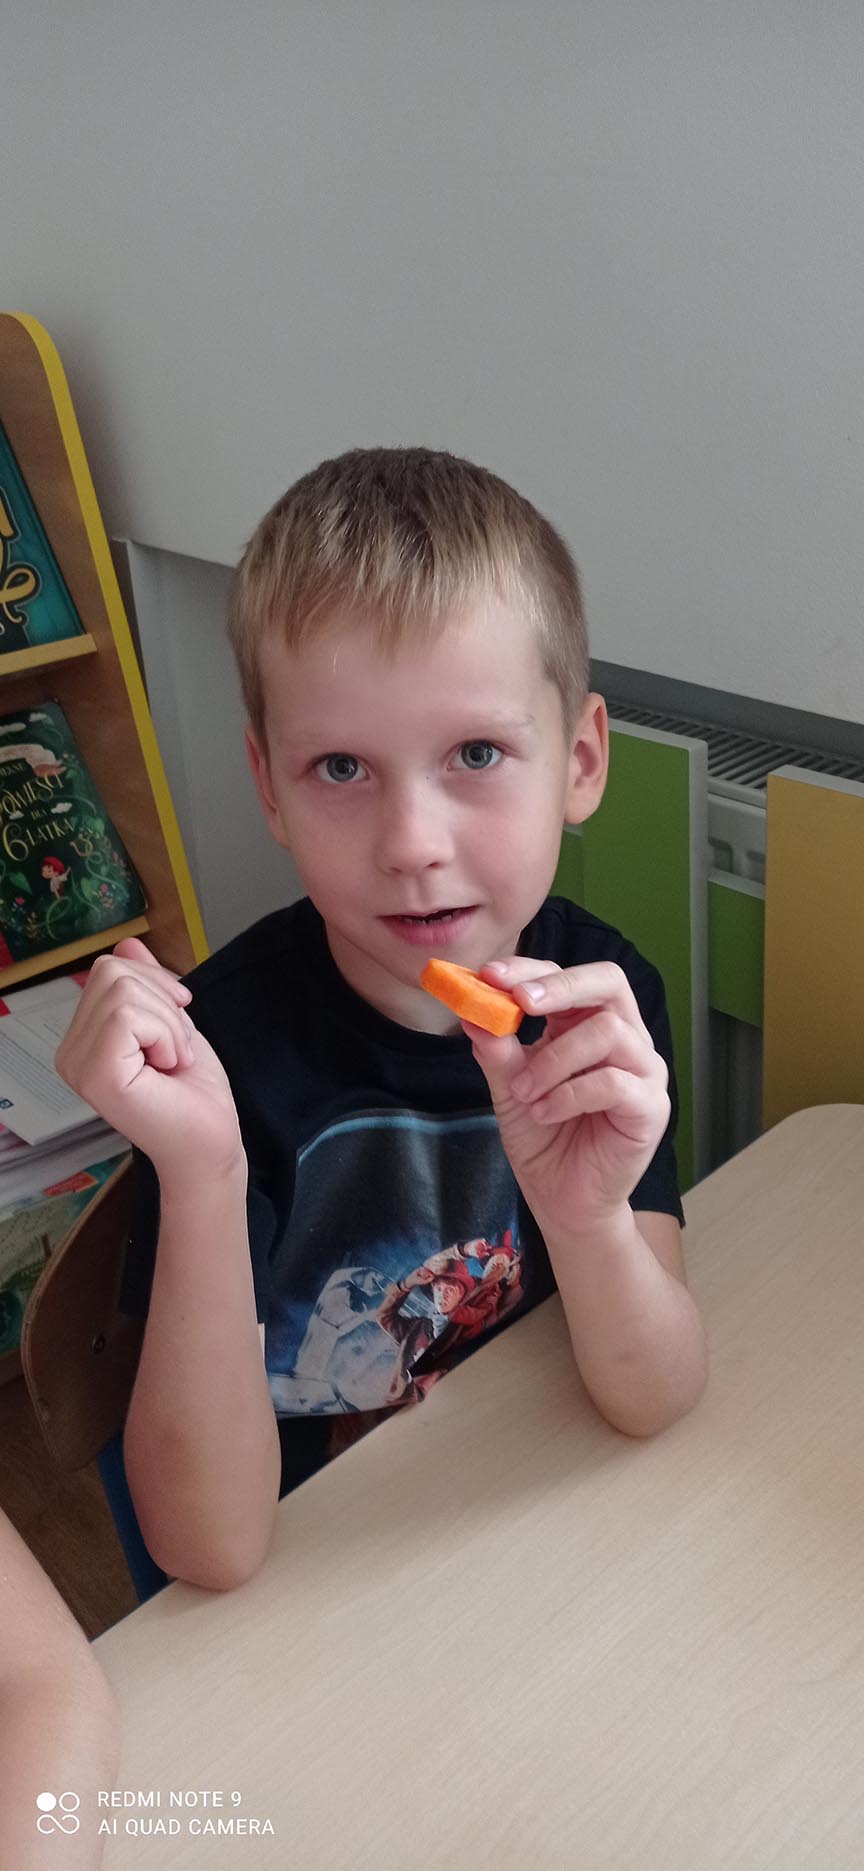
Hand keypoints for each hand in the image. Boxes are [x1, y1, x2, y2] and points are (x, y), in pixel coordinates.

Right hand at [55, 937, 243, 1184]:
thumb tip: (127, 944)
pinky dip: (166, 1035)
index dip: (156, 985)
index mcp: (82, 1039)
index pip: (109, 969)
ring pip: (123, 991)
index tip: (176, 1029)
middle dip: (163, 1003)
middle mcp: (69, 1052)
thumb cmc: (193, 1091)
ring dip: (168, 1023)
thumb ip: (145, 985)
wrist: (211, 1141)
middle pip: (113, 972)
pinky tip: (168, 1069)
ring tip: (172, 1061)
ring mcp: (77, 1066)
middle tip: (175, 1049)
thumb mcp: (170, 1020)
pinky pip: (128, 1016)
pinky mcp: (95, 1075)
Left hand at [462, 957, 670, 1240]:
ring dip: (554, 1059)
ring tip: (526, 1091)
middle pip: (609, 983)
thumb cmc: (543, 1138)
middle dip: (560, 987)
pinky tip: (545, 1112)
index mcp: (588, 1025)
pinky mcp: (650, 1107)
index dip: (531, 970)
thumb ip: (498, 1050)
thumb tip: (473, 1010)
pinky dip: (569, 1094)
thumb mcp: (509, 1089)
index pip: (568, 978)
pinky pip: (614, 1082)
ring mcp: (643, 1071)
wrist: (562, 1200)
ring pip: (607, 1031)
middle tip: (520, 1002)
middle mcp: (625, 1039)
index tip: (489, 976)